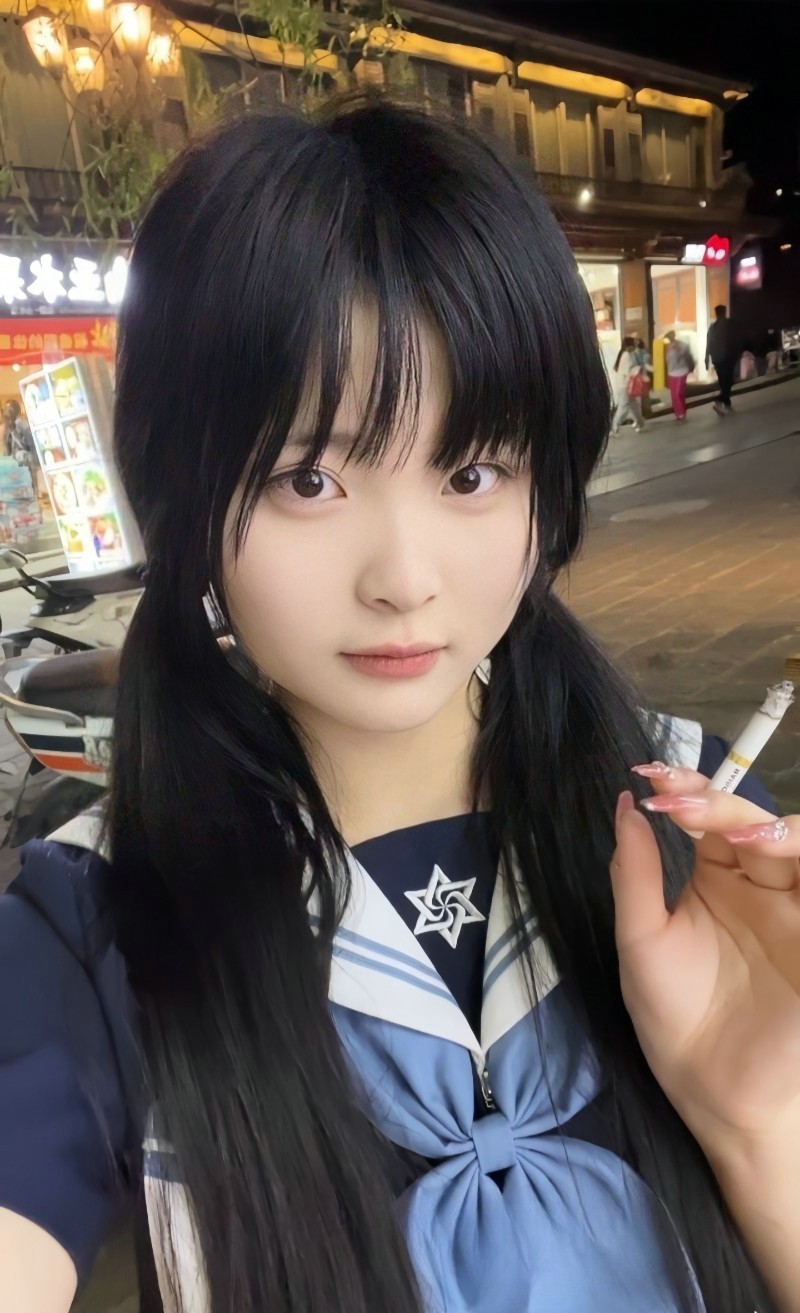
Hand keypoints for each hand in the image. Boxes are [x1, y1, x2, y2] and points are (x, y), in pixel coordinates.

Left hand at [610, 765, 799, 1160]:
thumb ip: (634, 873)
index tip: (652, 776)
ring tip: (737, 834)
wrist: (719, 1097)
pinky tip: (776, 856)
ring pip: (799, 844)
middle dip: (720, 802)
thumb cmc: (676, 1021)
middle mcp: (759, 886)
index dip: (686, 789)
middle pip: (752, 821)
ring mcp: (796, 911)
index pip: (706, 817)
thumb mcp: (640, 943)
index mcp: (714, 881)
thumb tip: (623, 804)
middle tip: (683, 805)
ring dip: (776, 829)